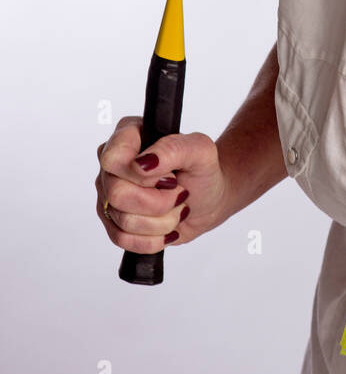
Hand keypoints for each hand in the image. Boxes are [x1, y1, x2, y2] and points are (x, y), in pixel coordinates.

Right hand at [95, 116, 228, 252]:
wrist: (209, 200)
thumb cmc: (203, 171)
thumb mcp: (201, 150)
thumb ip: (173, 148)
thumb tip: (142, 164)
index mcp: (128, 135)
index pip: (113, 158)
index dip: (141, 174)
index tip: (169, 176)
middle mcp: (113, 164)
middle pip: (117, 194)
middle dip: (158, 202)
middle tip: (178, 193)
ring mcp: (109, 193)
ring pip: (122, 220)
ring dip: (161, 221)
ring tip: (175, 207)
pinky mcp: (113, 221)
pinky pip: (122, 239)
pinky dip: (152, 238)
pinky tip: (165, 226)